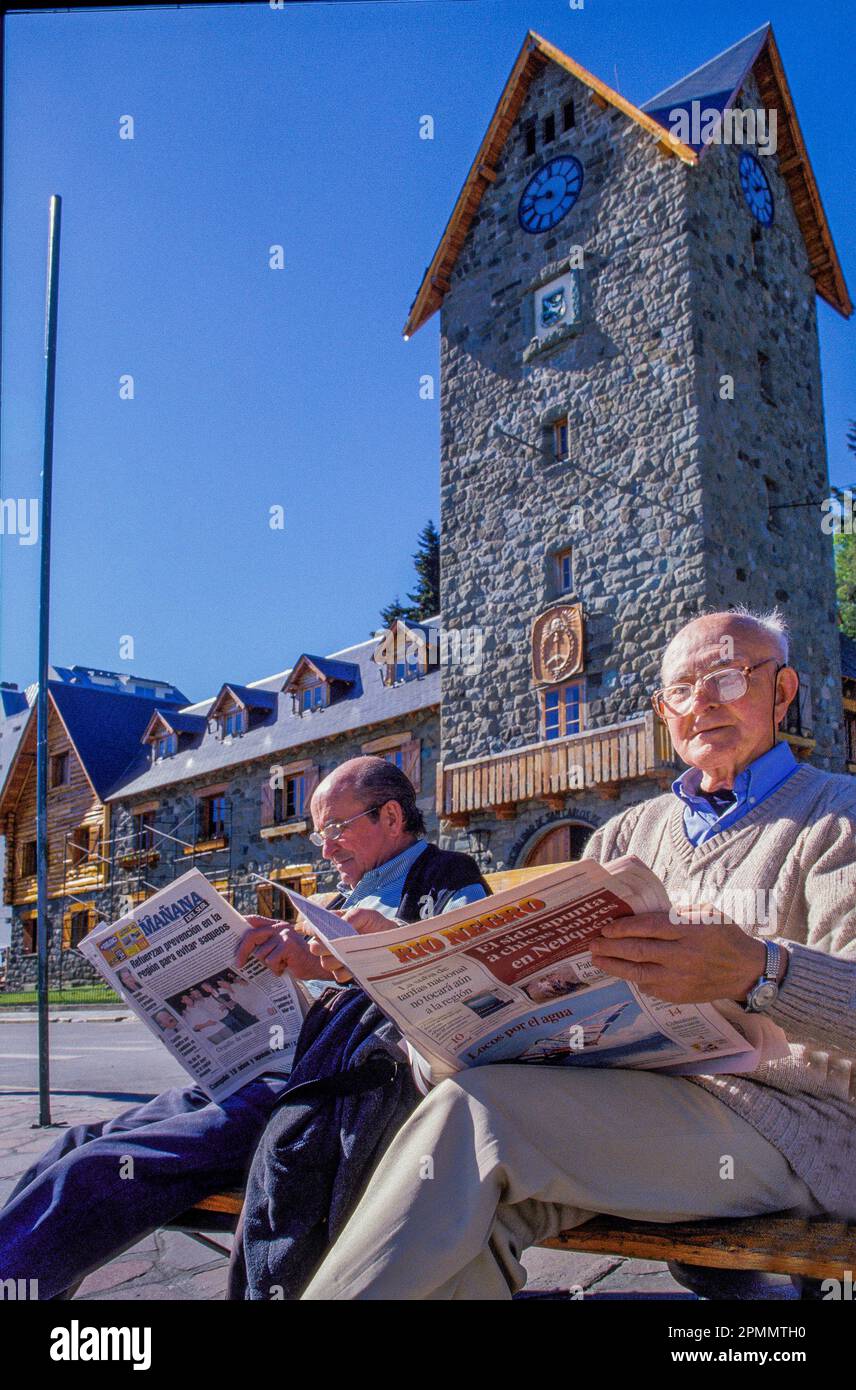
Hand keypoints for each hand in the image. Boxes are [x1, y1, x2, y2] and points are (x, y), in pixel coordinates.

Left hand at [234, 914, 336, 981]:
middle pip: (252, 935)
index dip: (241, 923)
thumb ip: (265, 945)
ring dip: (268, 965)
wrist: (317, 966)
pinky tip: (285, 968)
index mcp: (276, 926)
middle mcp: (280, 927)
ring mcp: (284, 935)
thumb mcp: (279, 950)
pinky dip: (276, 969)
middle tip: (238, 964)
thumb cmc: (295, 961)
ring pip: (261, 953)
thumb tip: (242, 950)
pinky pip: (270, 960)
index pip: (254, 920)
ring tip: (279, 965)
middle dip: (242, 951)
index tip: (228, 932)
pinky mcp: (288, 945)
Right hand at [302, 907, 393, 984]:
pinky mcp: (345, 972)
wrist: (390, 941)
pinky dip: (345, 972)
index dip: (309, 928)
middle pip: (315, 947)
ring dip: (334, 959)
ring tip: (346, 955)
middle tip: (332, 944)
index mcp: (331, 925)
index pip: (311, 926)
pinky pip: (338, 975)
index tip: (315, 929)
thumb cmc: (376, 925)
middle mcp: (330, 943)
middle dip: (322, 946)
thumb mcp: (368, 915)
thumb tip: (343, 923)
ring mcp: (336, 958)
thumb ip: (355, 915)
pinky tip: (354, 966)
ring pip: (325, 962)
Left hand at [589, 909, 767, 1004]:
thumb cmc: (725, 935)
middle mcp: (683, 955)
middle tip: (592, 944)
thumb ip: (677, 913)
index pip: (648, 928)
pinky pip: (650, 987)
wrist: (747, 971)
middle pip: (638, 951)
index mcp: (690, 930)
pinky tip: (623, 971)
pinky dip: (634, 978)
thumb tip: (644, 913)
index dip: (623, 928)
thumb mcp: (706, 913)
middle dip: (611, 947)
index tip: (606, 928)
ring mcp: (681, 978)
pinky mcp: (680, 995)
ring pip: (639, 973)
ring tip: (597, 960)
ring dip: (614, 966)